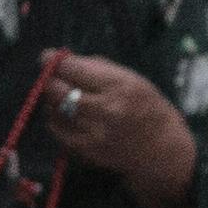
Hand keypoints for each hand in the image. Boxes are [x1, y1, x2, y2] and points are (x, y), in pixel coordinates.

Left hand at [45, 53, 198, 207]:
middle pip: (57, 90)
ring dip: (51, 99)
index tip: (47, 56)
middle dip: (49, 79)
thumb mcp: (130, 78)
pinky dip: (55, 118)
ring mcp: (91, 135)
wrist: (160, 150)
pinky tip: (66, 114)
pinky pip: (56, 129)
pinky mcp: (83, 152)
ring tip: (62, 95)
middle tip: (50, 75)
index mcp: (118, 87)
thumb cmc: (147, 107)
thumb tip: (61, 58)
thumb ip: (96, 67)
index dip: (54, 61)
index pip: (73, 70)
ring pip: (53, 110)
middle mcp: (104, 112)